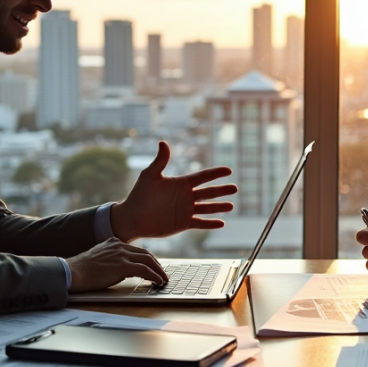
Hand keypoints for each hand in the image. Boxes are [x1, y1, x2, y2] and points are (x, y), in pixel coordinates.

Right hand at [66, 238, 167, 292]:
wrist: (72, 272)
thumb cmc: (81, 270)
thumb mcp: (98, 259)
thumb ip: (111, 259)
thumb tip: (121, 269)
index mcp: (113, 242)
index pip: (136, 250)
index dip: (147, 259)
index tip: (153, 266)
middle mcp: (119, 246)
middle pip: (145, 254)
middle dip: (156, 264)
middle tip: (162, 273)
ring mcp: (121, 255)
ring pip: (148, 261)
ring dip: (158, 271)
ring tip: (163, 279)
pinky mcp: (123, 266)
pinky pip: (145, 270)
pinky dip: (155, 276)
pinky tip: (158, 281)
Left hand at [110, 141, 236, 240]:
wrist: (132, 217)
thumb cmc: (139, 195)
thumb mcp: (149, 176)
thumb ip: (160, 161)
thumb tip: (163, 142)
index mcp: (181, 183)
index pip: (202, 177)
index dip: (216, 173)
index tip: (228, 170)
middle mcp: (186, 196)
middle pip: (209, 192)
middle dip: (222, 190)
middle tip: (235, 188)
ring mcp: (186, 210)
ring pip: (207, 208)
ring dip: (219, 207)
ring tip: (231, 206)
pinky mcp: (183, 223)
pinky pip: (200, 223)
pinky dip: (211, 224)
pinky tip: (222, 223)